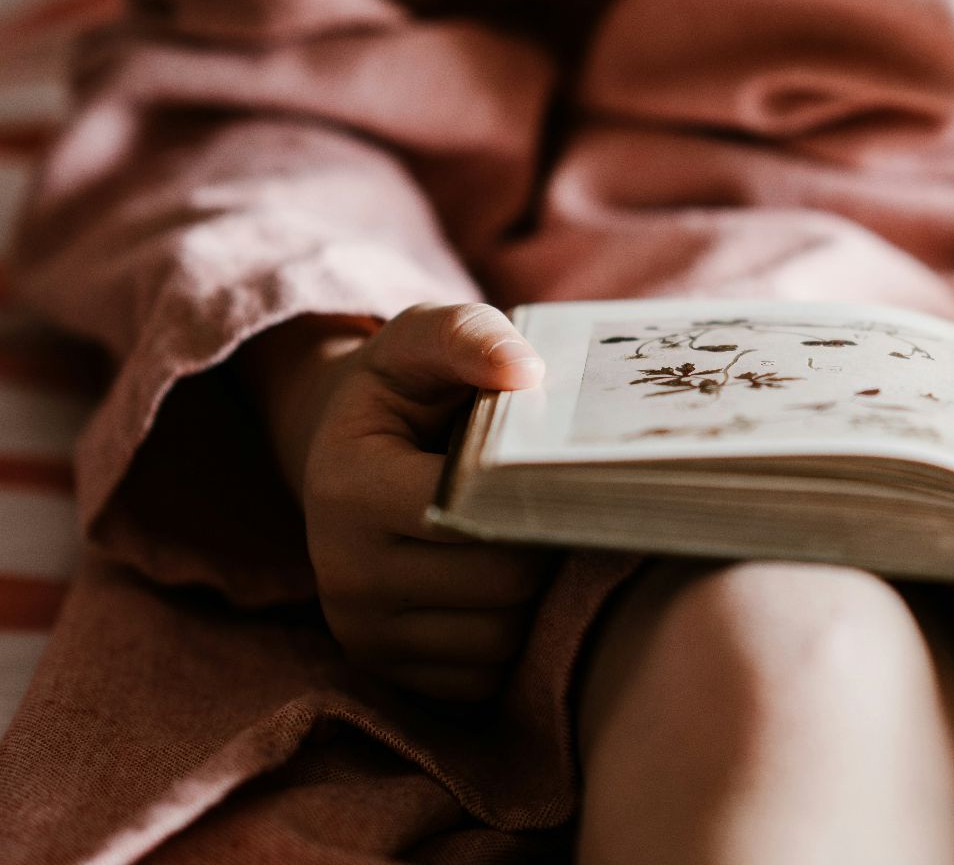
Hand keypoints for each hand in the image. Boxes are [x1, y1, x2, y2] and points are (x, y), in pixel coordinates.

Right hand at [243, 304, 554, 700]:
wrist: (347, 459)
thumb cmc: (406, 396)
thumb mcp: (423, 344)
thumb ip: (470, 338)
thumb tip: (526, 372)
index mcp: (348, 488)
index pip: (477, 514)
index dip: (532, 493)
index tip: (545, 467)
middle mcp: (342, 574)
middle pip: (503, 585)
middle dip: (541, 545)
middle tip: (546, 506)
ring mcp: (361, 634)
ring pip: (501, 638)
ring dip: (532, 597)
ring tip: (518, 543)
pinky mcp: (387, 674)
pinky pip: (486, 679)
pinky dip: (508, 639)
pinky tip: (497, 589)